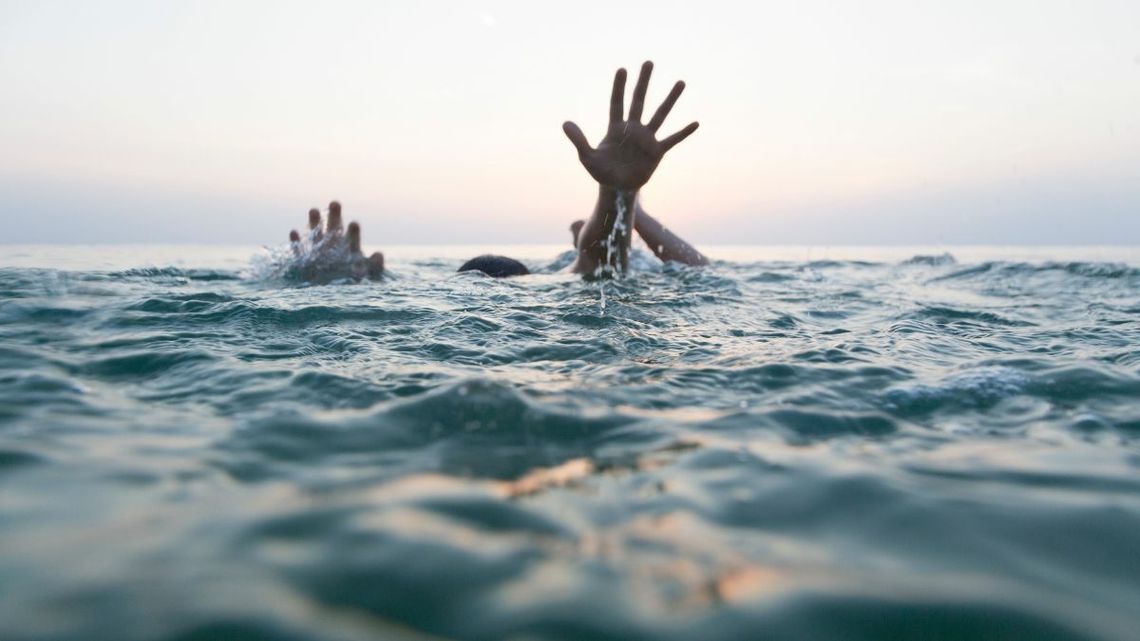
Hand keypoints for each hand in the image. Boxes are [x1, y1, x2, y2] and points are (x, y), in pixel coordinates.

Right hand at [289, 201, 383, 279]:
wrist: (334, 292)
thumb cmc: (355, 280)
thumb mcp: (368, 274)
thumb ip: (375, 265)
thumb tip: (379, 255)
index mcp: (349, 246)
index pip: (352, 236)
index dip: (353, 231)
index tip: (354, 224)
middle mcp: (334, 245)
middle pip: (334, 227)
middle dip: (335, 216)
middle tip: (335, 203)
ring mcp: (319, 251)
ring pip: (316, 234)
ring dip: (314, 223)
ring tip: (314, 210)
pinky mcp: (306, 262)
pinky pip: (300, 251)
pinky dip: (296, 242)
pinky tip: (294, 232)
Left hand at [562, 61, 698, 190]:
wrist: (618, 187)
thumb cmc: (601, 171)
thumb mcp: (587, 157)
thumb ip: (579, 140)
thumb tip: (565, 123)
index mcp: (616, 128)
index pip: (617, 103)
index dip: (619, 87)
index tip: (622, 69)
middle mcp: (632, 129)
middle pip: (639, 101)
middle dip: (643, 82)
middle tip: (649, 62)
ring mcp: (646, 139)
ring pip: (660, 115)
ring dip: (670, 99)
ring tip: (681, 82)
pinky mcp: (657, 152)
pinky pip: (672, 140)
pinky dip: (683, 132)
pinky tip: (695, 123)